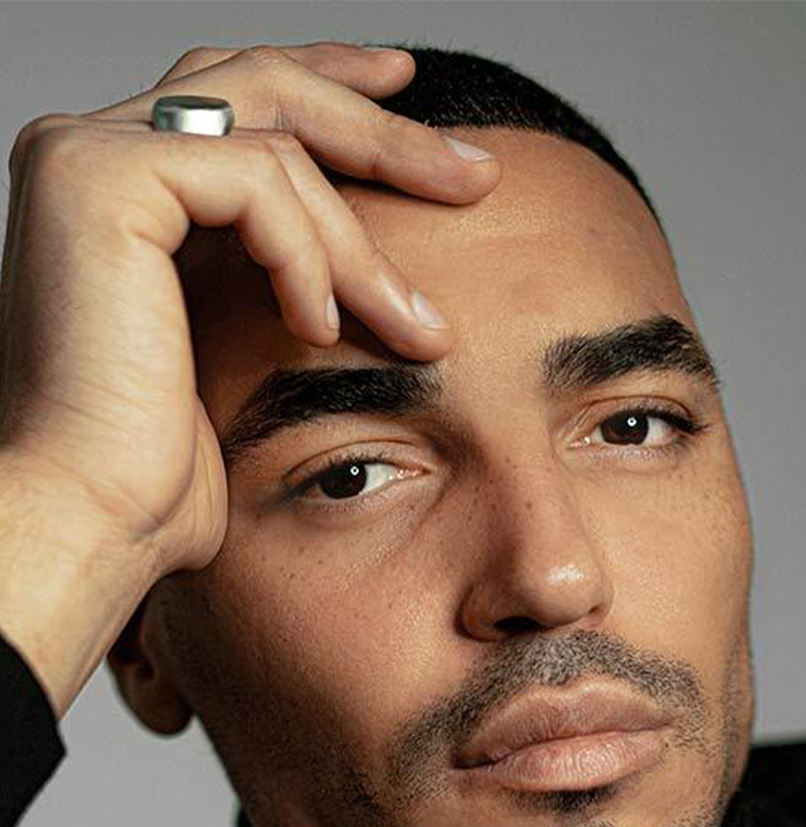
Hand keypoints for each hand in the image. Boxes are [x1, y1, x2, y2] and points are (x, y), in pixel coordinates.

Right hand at [0, 41, 499, 579]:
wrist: (94, 519)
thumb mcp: (239, 345)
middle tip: (477, 174)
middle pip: (268, 86)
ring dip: (365, 242)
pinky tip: (317, 327)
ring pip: (278, 142)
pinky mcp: (100, 181)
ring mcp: (87, 156)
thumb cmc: (159, 466)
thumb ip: (275, 272)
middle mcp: (91, 150)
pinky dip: (307, 254)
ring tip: (416, 327)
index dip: (336, 94)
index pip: (241, 97)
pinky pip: (255, 183)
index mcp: (118, 183)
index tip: (413, 99)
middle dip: (384, 129)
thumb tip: (367, 258)